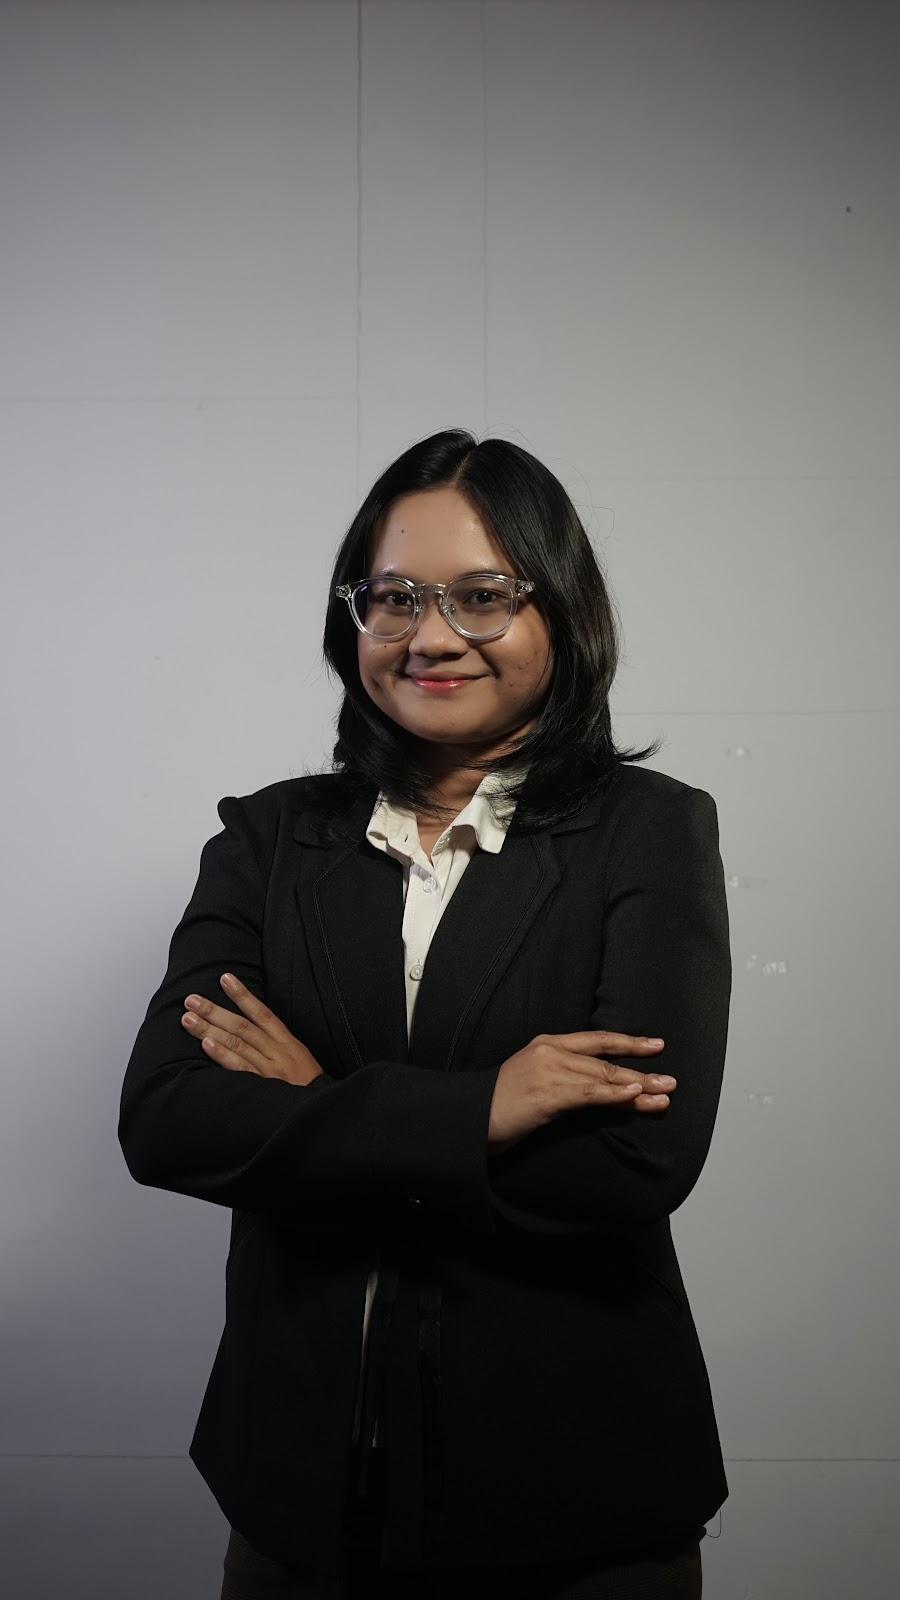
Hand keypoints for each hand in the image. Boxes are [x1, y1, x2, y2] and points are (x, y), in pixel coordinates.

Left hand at [180, 973, 325, 1085]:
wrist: (322, 1111)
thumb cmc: (308, 1088)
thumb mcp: (299, 1059)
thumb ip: (277, 1046)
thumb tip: (251, 1031)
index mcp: (287, 1043)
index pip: (262, 1013)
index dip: (243, 995)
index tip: (225, 978)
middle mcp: (277, 1052)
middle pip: (242, 1026)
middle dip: (215, 1011)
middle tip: (191, 999)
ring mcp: (270, 1069)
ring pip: (237, 1043)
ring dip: (210, 1029)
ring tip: (188, 1019)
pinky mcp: (264, 1087)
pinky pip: (241, 1068)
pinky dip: (223, 1056)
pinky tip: (207, 1045)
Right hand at [488, 1030, 675, 1151]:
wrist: (470, 1117)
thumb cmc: (500, 1105)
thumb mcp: (533, 1080)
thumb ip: (561, 1076)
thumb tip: (596, 1087)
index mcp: (547, 1044)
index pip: (596, 1039)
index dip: (628, 1041)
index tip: (655, 1045)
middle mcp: (550, 1052)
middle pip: (606, 1060)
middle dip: (642, 1069)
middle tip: (672, 1080)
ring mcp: (548, 1071)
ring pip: (604, 1077)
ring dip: (638, 1088)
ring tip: (664, 1095)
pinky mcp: (547, 1095)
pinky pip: (589, 1094)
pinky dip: (614, 1094)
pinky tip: (634, 1095)